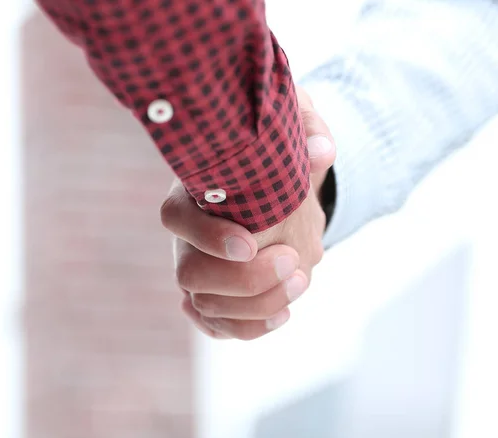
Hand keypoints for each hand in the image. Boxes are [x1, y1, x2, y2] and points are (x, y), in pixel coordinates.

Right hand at [161, 86, 335, 339]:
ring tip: (300, 280)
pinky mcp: (215, 295)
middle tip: (292, 261)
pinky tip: (284, 311)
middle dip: (244, 280)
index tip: (251, 243)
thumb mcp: (293, 124)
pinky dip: (250, 327)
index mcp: (193, 191)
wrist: (279, 188)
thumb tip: (320, 152)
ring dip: (257, 306)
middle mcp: (187, 237)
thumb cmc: (277, 151)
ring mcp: (198, 269)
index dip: (208, 238)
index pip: (177, 218)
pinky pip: (220, 327)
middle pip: (189, 274)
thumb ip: (308, 128)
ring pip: (206, 306)